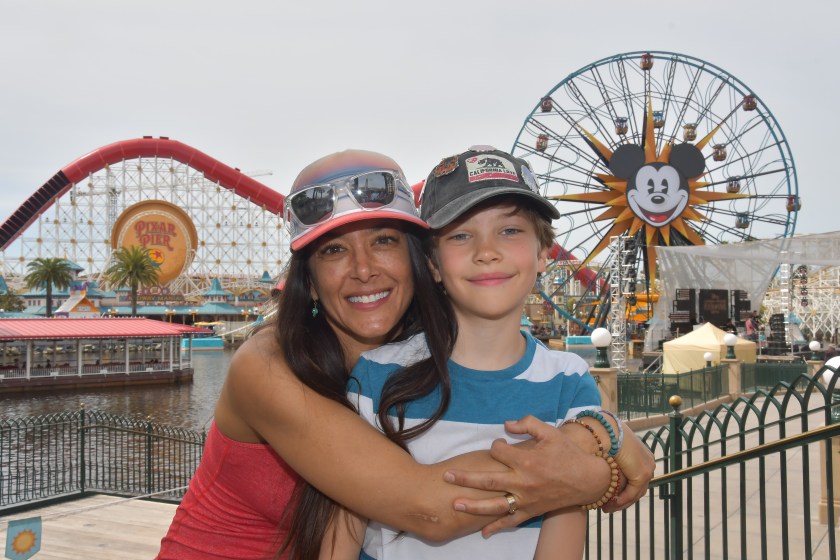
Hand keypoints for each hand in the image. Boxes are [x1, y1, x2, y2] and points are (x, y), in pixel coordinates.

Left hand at [443, 416, 609, 536]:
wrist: (588, 480)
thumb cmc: (568, 454)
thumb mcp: (550, 432)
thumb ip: (528, 424)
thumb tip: (507, 424)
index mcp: (527, 460)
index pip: (499, 452)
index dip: (495, 446)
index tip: (497, 445)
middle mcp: (523, 482)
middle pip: (488, 481)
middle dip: (465, 479)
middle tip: (447, 476)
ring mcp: (527, 499)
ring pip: (495, 505)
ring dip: (474, 505)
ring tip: (455, 504)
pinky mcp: (532, 511)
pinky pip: (512, 521)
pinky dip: (497, 527)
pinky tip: (483, 533)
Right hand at [601, 424, 655, 512]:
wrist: (608, 429)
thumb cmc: (605, 436)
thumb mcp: (610, 449)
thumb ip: (610, 460)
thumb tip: (602, 465)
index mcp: (642, 456)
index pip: (635, 479)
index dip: (623, 491)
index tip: (610, 497)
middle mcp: (648, 463)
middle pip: (637, 489)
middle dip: (622, 500)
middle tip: (607, 507)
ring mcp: (647, 468)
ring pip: (635, 493)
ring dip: (621, 503)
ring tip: (606, 508)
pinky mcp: (642, 474)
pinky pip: (632, 493)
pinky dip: (621, 500)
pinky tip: (609, 504)